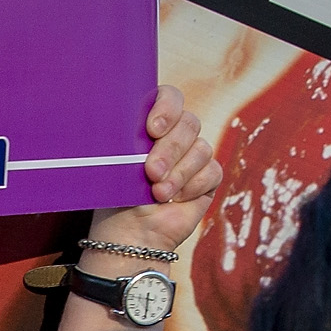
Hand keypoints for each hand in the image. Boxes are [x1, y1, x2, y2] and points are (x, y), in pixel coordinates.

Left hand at [83, 83, 222, 261]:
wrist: (131, 234)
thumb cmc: (117, 197)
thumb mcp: (117, 162)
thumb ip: (129, 136)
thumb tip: (138, 124)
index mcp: (151, 123)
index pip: (170, 97)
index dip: (167, 107)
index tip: (152, 129)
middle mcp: (175, 135)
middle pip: (188, 123)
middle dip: (170, 150)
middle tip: (151, 172)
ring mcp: (193, 155)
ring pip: (201, 148)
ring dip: (179, 173)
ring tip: (158, 193)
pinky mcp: (208, 177)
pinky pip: (212, 171)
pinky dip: (193, 186)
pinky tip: (176, 199)